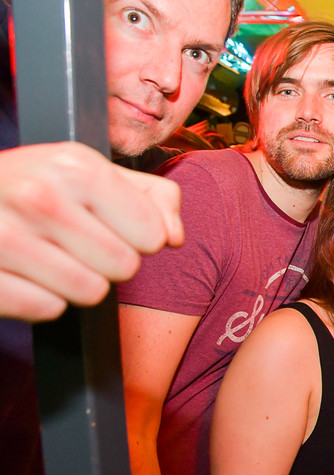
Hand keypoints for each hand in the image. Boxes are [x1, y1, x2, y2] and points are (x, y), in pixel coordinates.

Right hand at [0, 142, 182, 320]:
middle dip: (108, 261)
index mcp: (75, 166)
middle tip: (76, 243)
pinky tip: (25, 272)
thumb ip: (153, 198)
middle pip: (125, 267)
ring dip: (78, 282)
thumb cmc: (34, 185)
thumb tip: (175, 236)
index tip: (109, 225)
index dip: (138, 237)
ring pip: (91, 292)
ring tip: (52, 256)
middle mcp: (38, 196)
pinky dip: (41, 298)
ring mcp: (4, 236)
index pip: (152, 235)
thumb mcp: (92, 172)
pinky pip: (49, 309)